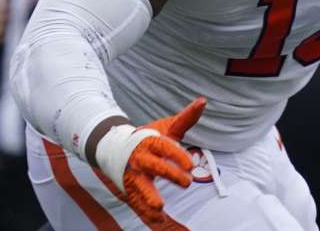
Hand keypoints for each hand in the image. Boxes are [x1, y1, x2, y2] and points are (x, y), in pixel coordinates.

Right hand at [94, 98, 205, 224]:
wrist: (115, 146)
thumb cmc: (148, 137)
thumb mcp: (166, 127)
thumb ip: (185, 118)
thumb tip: (203, 101)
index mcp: (150, 142)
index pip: (164, 147)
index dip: (177, 155)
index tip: (191, 165)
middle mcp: (140, 158)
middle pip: (154, 166)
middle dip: (169, 174)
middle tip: (187, 182)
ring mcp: (133, 174)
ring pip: (140, 186)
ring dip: (149, 197)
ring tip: (159, 207)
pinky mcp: (129, 188)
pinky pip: (137, 201)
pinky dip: (145, 212)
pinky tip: (156, 221)